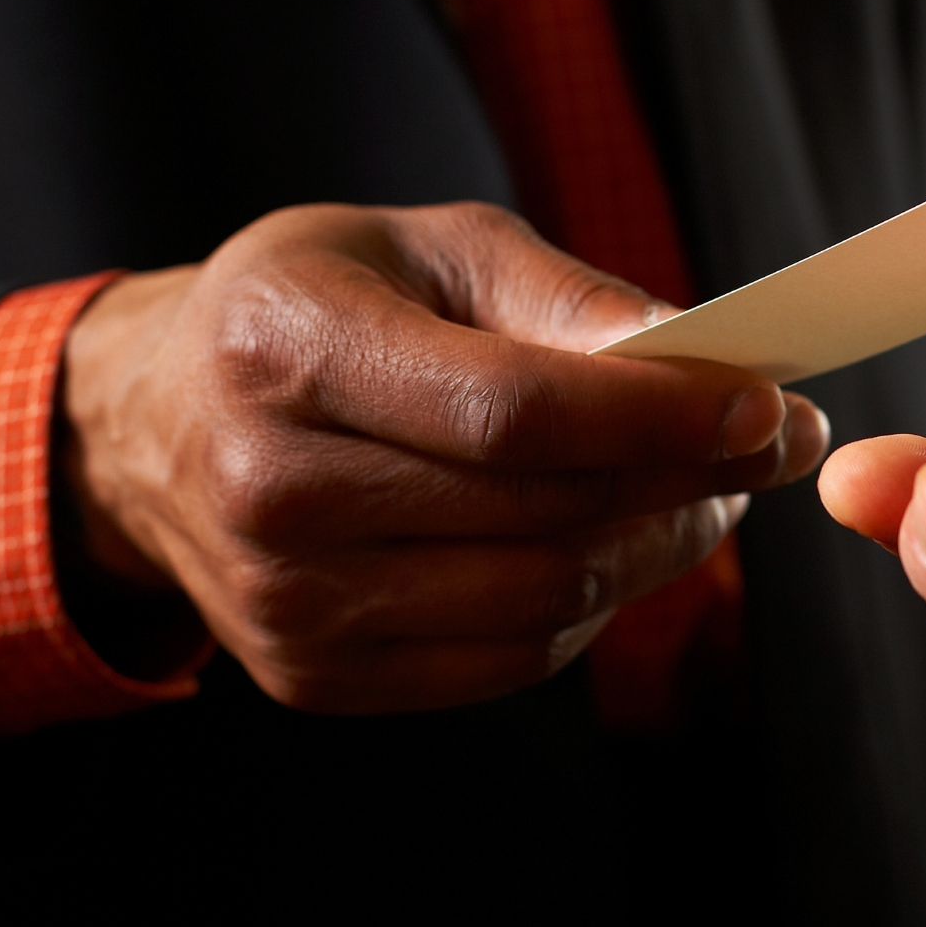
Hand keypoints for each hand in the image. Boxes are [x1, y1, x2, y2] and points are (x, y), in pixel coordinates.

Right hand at [61, 202, 826, 713]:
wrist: (156, 424)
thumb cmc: (319, 309)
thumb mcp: (427, 249)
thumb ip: (562, 298)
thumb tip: (699, 353)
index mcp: (285, 346)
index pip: (509, 411)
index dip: (657, 419)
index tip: (770, 409)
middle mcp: (265, 485)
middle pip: (540, 515)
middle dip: (687, 485)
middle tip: (766, 449)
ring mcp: (283, 601)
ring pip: (541, 604)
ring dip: (655, 553)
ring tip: (701, 496)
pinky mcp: (313, 677)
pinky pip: (508, 663)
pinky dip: (588, 610)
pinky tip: (607, 548)